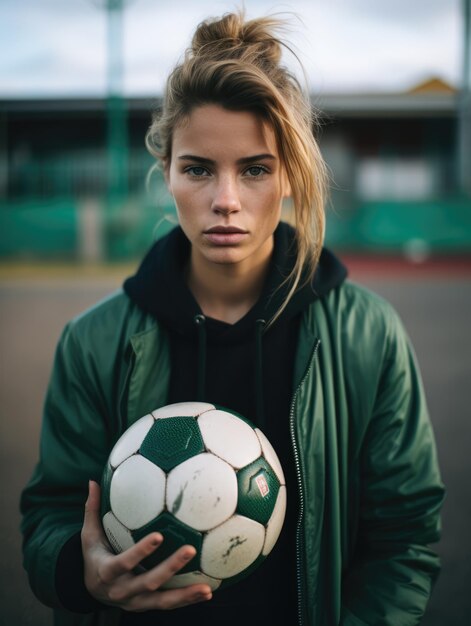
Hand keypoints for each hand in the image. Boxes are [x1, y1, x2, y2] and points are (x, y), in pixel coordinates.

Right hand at [81, 480, 212, 610]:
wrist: (91, 591)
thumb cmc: (93, 556)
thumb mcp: (88, 536)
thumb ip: (92, 510)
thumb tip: (92, 481)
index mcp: (107, 572)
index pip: (124, 562)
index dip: (140, 552)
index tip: (158, 535)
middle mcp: (122, 590)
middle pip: (148, 581)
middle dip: (170, 568)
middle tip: (190, 550)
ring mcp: (136, 601)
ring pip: (162, 601)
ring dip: (185, 595)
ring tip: (206, 588)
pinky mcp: (147, 606)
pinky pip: (169, 605)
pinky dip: (188, 600)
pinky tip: (208, 592)